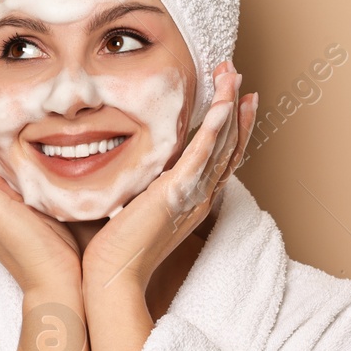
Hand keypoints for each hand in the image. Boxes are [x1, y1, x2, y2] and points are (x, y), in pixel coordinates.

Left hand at [81, 61, 256, 299]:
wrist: (113, 276)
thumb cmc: (117, 248)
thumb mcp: (137, 208)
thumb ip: (145, 187)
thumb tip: (136, 170)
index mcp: (191, 198)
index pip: (219, 156)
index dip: (231, 126)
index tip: (235, 97)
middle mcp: (200, 196)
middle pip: (228, 145)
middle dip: (234, 107)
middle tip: (236, 74)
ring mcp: (192, 194)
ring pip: (221, 144)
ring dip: (229, 107)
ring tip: (233, 76)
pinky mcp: (177, 193)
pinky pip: (203, 155)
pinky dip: (216, 128)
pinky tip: (224, 104)